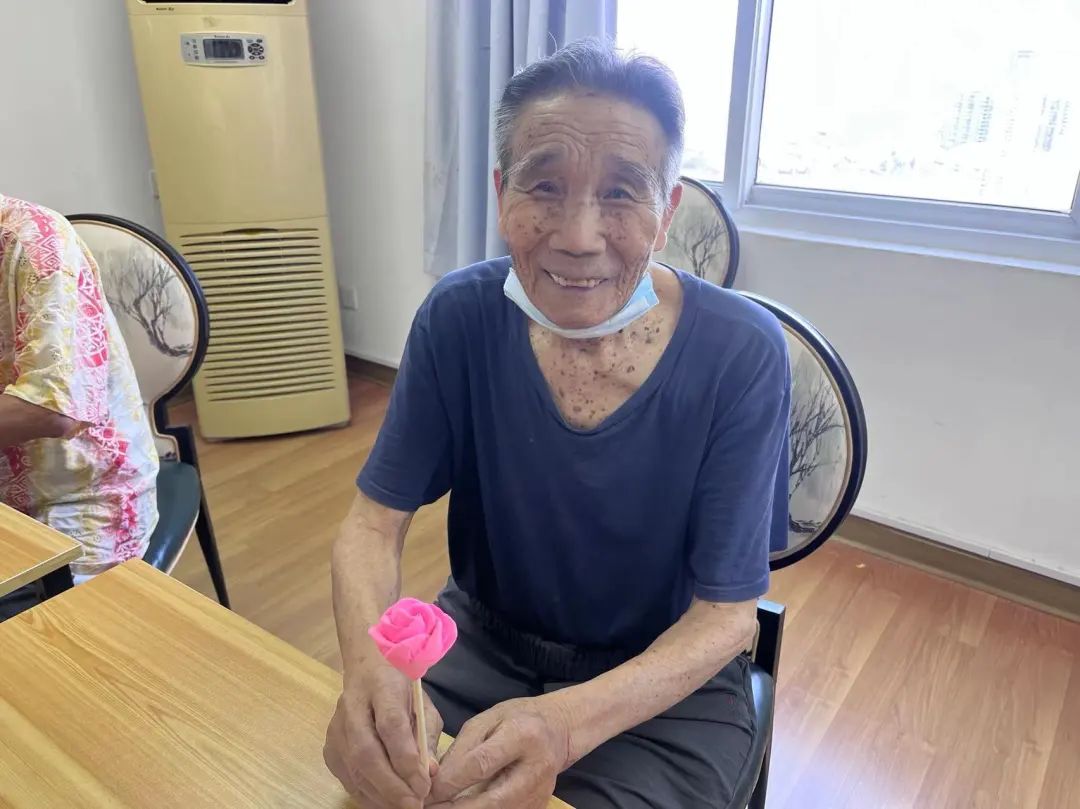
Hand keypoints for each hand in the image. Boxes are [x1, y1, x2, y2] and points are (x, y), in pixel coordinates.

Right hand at [323, 661, 443, 807]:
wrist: (365, 672)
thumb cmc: (399, 690)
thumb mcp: (422, 704)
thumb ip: (427, 736)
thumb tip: (429, 772)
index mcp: (381, 687)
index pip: (391, 725)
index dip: (406, 759)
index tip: (423, 784)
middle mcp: (352, 708)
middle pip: (367, 752)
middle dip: (391, 785)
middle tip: (414, 805)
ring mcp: (335, 729)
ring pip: (354, 770)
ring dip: (381, 795)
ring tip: (403, 807)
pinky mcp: (329, 748)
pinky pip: (346, 779)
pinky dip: (367, 796)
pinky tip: (385, 803)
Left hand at [428, 695, 571, 807]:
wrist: (556, 730)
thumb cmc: (517, 719)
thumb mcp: (487, 720)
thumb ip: (462, 748)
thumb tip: (436, 779)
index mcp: (522, 736)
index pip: (481, 764)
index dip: (450, 782)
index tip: (426, 791)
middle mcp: (536, 769)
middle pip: (491, 801)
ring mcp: (540, 793)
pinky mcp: (538, 807)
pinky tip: (460, 808)